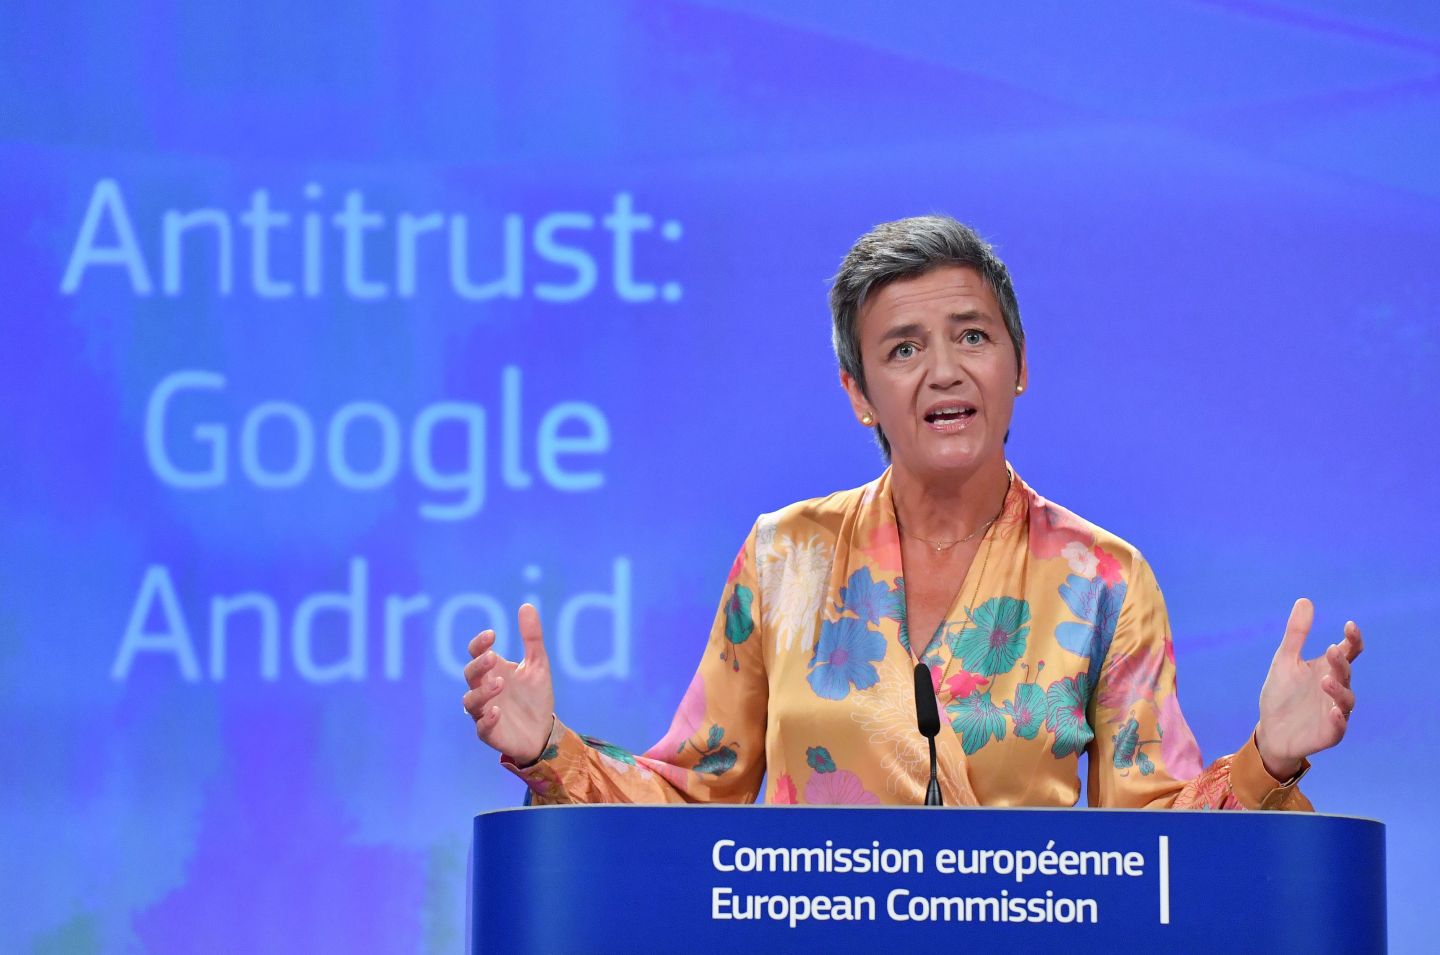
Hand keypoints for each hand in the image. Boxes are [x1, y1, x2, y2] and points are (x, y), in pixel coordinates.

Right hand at [462, 604, 555, 764]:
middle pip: (470, 674)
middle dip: (478, 665)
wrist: (543, 731)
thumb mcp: (538, 664)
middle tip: (492, 657)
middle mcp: (483, 689)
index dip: (479, 644)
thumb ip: (531, 637)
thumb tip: (526, 605)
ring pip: (471, 701)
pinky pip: (481, 727)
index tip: (492, 634)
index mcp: (492, 671)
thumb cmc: (535, 696)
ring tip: (500, 682)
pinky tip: (497, 711)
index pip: (476, 653)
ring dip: (483, 691)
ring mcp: (484, 712)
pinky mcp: (490, 733)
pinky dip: (486, 719)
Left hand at [1256, 598, 1362, 778]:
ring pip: (1346, 700)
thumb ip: (1296, 633)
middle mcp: (1336, 688)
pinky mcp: (1330, 733)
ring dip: (1338, 690)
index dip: (1352, 639)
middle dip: (1341, 662)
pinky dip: (1339, 720)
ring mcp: (1335, 711)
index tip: (1349, 625)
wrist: (1271, 730)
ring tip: (1325, 680)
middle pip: (1346, 673)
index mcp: (1327, 669)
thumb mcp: (1285, 660)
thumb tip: (1305, 600)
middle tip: (1332, 651)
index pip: (1348, 651)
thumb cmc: (1281, 694)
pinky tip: (1334, 712)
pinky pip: (1340, 727)